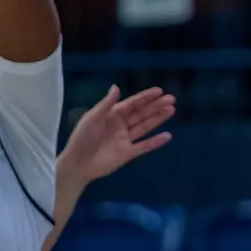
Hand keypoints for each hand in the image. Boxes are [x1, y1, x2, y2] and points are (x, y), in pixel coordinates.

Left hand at [59, 86, 174, 185]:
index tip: (159, 91)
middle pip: (141, 113)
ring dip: (158, 119)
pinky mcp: (128, 153)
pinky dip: (155, 142)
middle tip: (171, 99)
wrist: (78, 163)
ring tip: (171, 110)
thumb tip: (116, 86)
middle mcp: (120, 125)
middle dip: (155, 106)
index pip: (132, 104)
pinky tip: (167, 136)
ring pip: (145, 127)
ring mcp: (125, 139)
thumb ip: (106, 104)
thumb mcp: (92, 118)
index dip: (145, 97)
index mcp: (111, 115)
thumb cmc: (82, 138)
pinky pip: (144, 146)